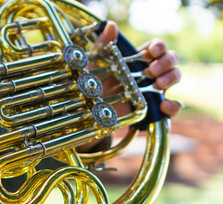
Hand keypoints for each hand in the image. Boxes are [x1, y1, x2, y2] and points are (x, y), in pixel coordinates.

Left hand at [78, 21, 181, 152]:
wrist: (93, 111)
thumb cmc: (95, 84)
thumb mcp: (95, 65)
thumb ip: (102, 45)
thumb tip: (111, 26)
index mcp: (139, 59)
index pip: (156, 47)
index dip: (158, 47)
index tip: (151, 51)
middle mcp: (150, 72)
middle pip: (171, 59)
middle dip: (166, 61)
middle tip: (152, 70)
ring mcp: (154, 90)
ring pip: (175, 77)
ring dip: (171, 77)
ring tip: (158, 84)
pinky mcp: (155, 109)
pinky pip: (174, 107)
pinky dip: (174, 105)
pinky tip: (164, 105)